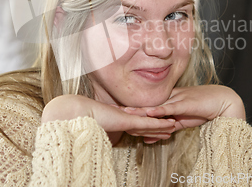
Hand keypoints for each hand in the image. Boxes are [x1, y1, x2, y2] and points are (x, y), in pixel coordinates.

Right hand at [41, 95, 175, 143]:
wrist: (77, 112)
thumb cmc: (82, 121)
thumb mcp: (94, 129)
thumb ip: (100, 132)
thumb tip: (97, 139)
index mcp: (117, 120)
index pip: (135, 124)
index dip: (146, 126)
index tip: (155, 127)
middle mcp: (124, 118)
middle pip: (145, 123)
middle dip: (158, 125)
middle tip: (170, 127)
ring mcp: (127, 118)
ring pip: (149, 123)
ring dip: (162, 126)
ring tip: (174, 127)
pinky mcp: (128, 119)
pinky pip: (147, 123)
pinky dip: (158, 124)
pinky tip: (168, 125)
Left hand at [121, 85, 244, 142]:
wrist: (221, 101)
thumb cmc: (202, 110)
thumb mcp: (181, 122)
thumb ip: (166, 129)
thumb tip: (150, 137)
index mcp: (167, 102)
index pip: (147, 106)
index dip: (133, 109)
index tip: (118, 112)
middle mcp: (169, 99)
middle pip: (147, 104)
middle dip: (131, 109)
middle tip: (115, 111)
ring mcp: (176, 99)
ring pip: (155, 106)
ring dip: (141, 110)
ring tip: (126, 113)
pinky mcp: (184, 103)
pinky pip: (170, 107)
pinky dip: (160, 111)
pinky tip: (150, 112)